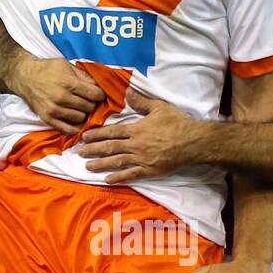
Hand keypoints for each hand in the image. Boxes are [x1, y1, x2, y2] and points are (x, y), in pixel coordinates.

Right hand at [14, 56, 105, 132]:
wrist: (25, 77)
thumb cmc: (47, 69)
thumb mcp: (67, 65)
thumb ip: (84, 76)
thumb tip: (100, 86)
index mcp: (68, 83)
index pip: (95, 95)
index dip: (99, 94)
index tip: (97, 94)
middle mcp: (62, 98)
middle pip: (89, 107)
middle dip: (91, 103)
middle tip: (87, 100)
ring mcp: (54, 110)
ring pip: (81, 119)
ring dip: (82, 114)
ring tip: (78, 108)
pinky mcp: (48, 119)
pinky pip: (68, 130)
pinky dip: (75, 126)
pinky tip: (74, 119)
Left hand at [77, 88, 199, 181]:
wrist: (193, 141)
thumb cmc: (177, 123)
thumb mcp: (159, 107)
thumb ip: (141, 102)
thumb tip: (127, 92)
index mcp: (136, 129)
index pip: (112, 132)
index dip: (97, 134)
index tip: (84, 137)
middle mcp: (136, 145)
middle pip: (110, 147)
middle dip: (93, 150)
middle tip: (79, 152)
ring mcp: (142, 159)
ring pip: (117, 161)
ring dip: (101, 164)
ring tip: (87, 166)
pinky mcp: (149, 170)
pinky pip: (131, 174)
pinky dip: (118, 177)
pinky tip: (107, 179)